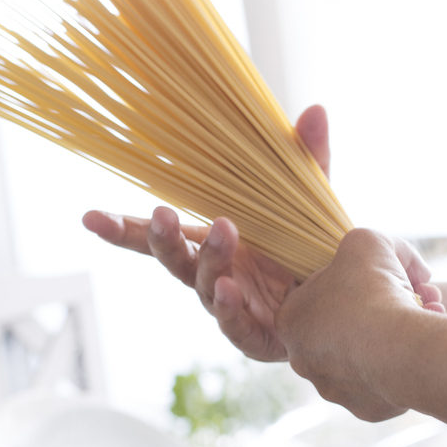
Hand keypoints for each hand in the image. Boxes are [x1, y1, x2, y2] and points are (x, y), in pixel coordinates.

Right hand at [82, 105, 442, 361]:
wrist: (357, 299)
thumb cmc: (317, 249)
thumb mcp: (311, 198)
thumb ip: (309, 160)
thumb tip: (313, 110)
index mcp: (217, 244)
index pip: (161, 238)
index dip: (125, 230)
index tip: (89, 218)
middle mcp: (218, 277)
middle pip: (176, 262)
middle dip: (161, 240)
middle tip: (162, 216)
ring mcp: (236, 308)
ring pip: (208, 289)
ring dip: (210, 260)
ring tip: (224, 233)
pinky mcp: (259, 337)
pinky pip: (237, 326)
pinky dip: (232, 308)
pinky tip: (233, 288)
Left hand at [276, 229, 442, 420]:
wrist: (399, 347)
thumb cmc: (372, 290)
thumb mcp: (365, 241)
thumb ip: (364, 243)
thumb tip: (389, 257)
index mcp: (290, 320)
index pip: (317, 293)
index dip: (351, 280)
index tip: (374, 276)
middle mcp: (303, 359)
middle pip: (344, 326)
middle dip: (375, 309)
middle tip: (408, 296)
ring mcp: (333, 388)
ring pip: (365, 355)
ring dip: (391, 335)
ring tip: (422, 318)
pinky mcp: (364, 409)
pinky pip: (384, 381)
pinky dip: (401, 364)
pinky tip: (419, 347)